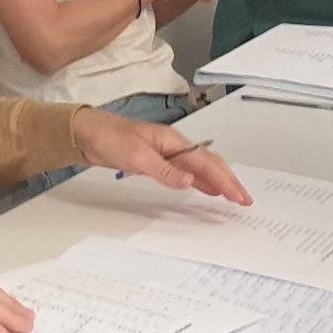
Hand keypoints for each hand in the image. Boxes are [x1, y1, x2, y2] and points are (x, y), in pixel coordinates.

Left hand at [72, 108, 251, 204]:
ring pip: (201, 168)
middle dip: (229, 181)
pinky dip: (201, 182)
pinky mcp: (160, 161)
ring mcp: (168, 153)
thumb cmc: (110, 138)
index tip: (237, 195)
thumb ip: (164, 170)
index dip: (224, 179)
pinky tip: (208, 189)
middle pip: (209, 164)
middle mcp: (174, 146)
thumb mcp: (136, 156)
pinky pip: (188, 172)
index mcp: (173, 141)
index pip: (205, 163)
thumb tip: (188, 182)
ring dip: (219, 182)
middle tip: (244, 199)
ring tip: (234, 196)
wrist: (88, 133)